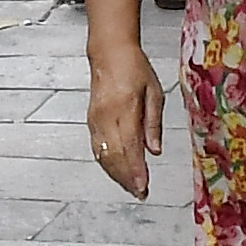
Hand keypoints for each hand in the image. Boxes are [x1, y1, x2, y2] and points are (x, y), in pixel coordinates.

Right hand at [84, 38, 161, 198]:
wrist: (109, 53)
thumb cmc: (135, 68)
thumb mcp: (154, 92)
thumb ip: (153, 123)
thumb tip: (154, 150)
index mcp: (125, 108)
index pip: (129, 147)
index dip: (136, 170)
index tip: (143, 186)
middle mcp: (106, 117)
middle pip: (114, 156)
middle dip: (127, 178)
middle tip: (139, 192)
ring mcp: (95, 120)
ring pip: (103, 155)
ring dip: (116, 174)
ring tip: (130, 186)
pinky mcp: (90, 120)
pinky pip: (97, 148)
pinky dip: (106, 163)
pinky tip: (116, 171)